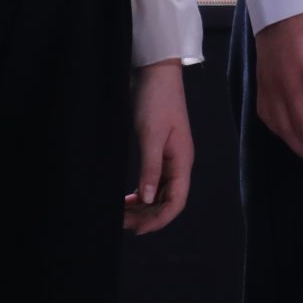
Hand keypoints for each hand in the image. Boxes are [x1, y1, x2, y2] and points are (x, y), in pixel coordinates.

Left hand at [124, 60, 193, 233]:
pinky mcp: (160, 151)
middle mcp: (179, 163)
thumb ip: (150, 168)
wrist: (157, 73)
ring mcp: (170, 158)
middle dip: (146, 216)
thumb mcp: (151, 135)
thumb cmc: (156, 100)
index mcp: (182, 161)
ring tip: (120, 212)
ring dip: (142, 207)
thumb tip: (147, 200)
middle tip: (120, 222)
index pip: (176, 201)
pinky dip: (140, 194)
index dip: (159, 220)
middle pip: (167, 201)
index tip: (136, 230)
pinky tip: (127, 198)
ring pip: (159, 193)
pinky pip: (153, 181)